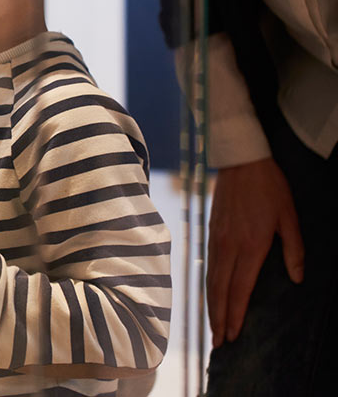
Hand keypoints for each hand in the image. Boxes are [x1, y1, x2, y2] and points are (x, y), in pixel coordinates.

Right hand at [207, 157, 303, 346]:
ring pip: (210, 280)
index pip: (240, 288)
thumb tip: (297, 278)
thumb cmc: (269, 187)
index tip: (233, 335)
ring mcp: (216, 239)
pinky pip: (207, 266)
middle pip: (220, 290)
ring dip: (211, 306)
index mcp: (251, 245)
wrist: (240, 161)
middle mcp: (229, 246)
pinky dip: (208, 287)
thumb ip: (294, 250)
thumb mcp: (290, 217)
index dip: (236, 314)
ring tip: (213, 327)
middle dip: (219, 318)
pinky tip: (211, 296)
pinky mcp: (210, 232)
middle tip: (219, 342)